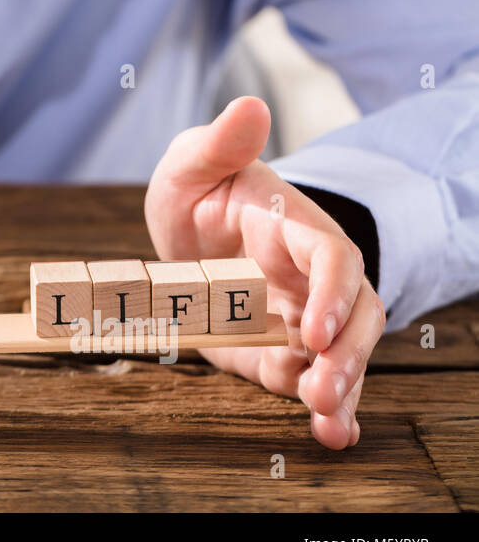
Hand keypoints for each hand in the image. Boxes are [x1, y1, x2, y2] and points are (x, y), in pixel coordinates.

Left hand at [144, 96, 385, 448]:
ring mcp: (297, 316)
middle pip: (352, 316)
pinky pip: (305, 379)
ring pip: (339, 355)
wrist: (189, 226)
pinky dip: (323, 408)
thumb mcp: (192, 163)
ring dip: (342, 388)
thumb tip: (249, 106)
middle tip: (324, 389)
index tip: (314, 327)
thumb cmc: (200, 189)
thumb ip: (219, 143)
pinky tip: (330, 435)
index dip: (330, 292)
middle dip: (346, 355)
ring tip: (329, 422)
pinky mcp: (275, 349)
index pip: (331, 257)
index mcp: (292, 228)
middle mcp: (308, 277)